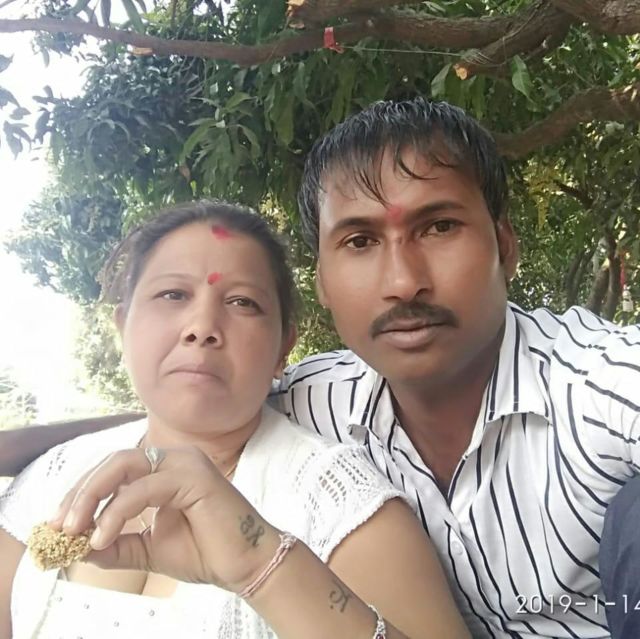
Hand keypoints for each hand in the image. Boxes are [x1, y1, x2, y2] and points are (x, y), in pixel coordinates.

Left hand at [48, 446, 280, 590]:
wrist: (245, 565)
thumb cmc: (206, 552)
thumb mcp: (149, 549)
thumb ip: (117, 545)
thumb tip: (77, 547)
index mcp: (166, 469)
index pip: (115, 469)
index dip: (83, 492)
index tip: (58, 523)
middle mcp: (175, 458)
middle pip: (114, 460)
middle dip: (81, 491)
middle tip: (59, 525)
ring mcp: (186, 462)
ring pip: (124, 465)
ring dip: (92, 497)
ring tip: (74, 531)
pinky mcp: (194, 476)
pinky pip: (142, 488)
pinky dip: (117, 512)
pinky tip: (103, 536)